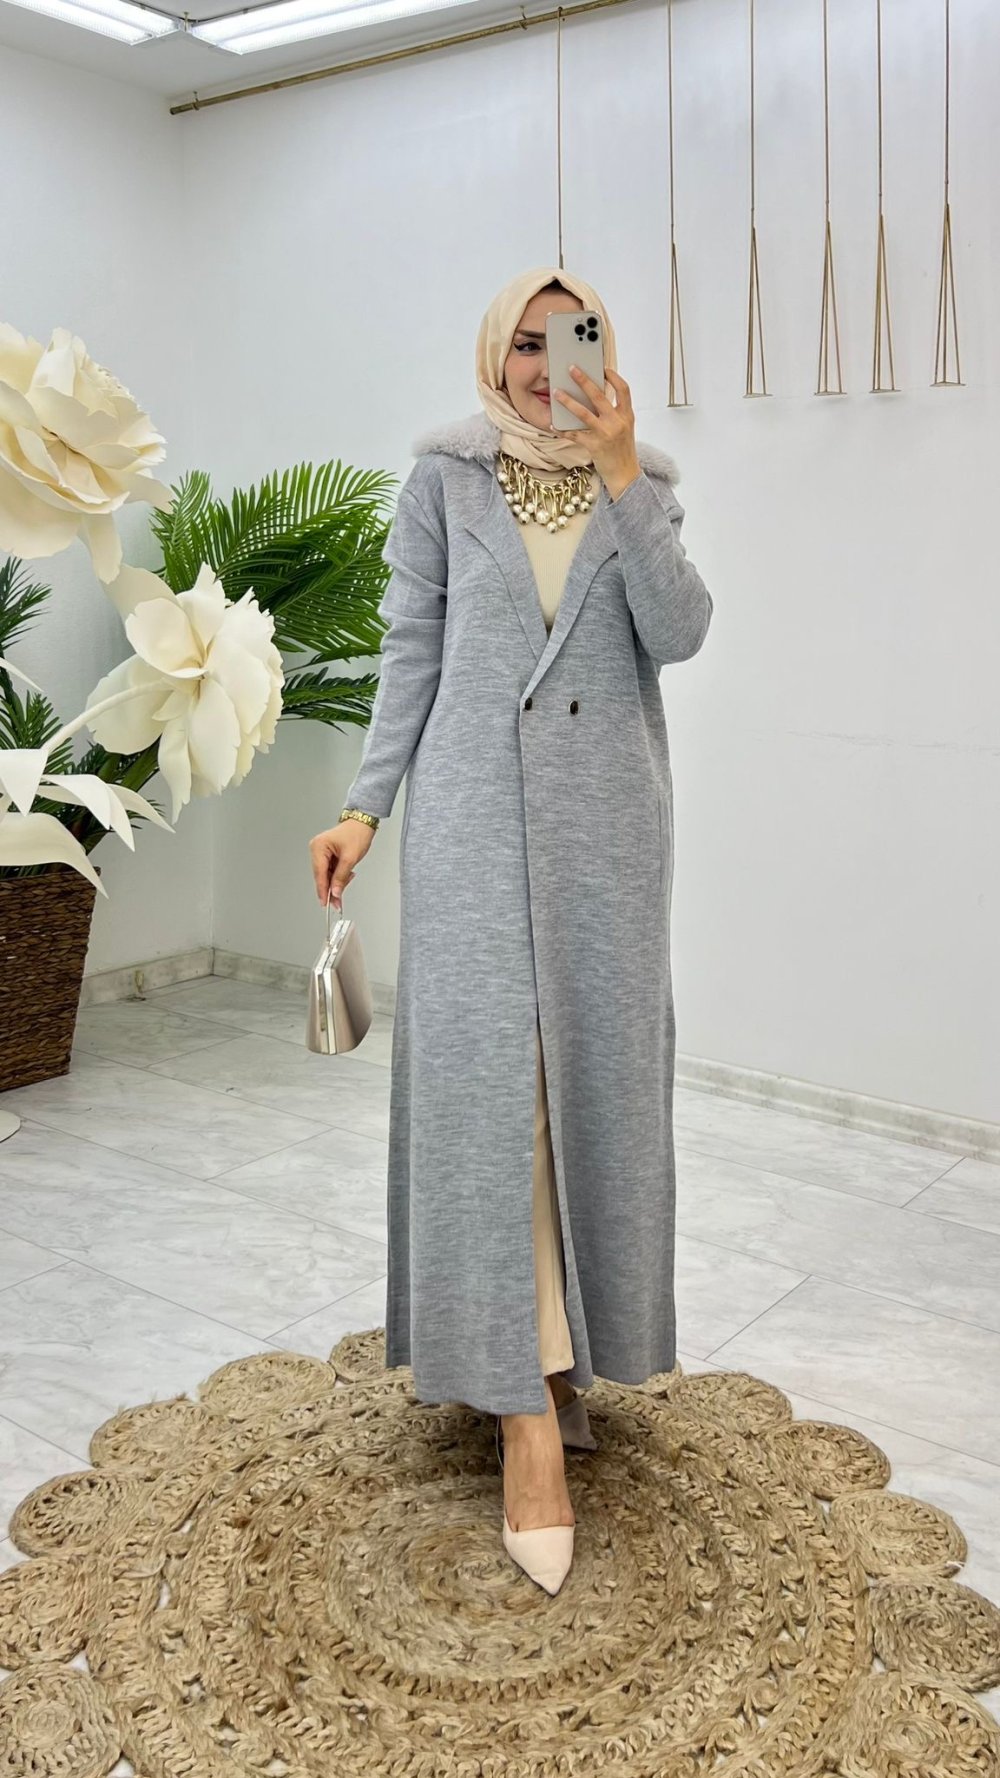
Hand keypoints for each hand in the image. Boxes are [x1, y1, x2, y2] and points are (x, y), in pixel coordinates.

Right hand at [308, 819, 373, 906]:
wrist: (363, 824)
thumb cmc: (357, 833)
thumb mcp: (350, 858)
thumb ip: (341, 877)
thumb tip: (335, 892)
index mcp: (319, 847)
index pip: (319, 873)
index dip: (323, 890)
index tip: (325, 902)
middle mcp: (317, 849)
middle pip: (322, 875)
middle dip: (331, 888)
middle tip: (338, 902)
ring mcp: (321, 851)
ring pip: (326, 874)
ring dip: (336, 881)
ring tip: (348, 880)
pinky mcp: (327, 854)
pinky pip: (330, 870)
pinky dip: (338, 875)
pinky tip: (347, 875)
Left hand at [549, 365, 641, 499]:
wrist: (625, 475)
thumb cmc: (623, 451)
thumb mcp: (625, 428)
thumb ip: (614, 413)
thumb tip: (595, 397)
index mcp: (627, 415)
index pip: (623, 389)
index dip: (613, 376)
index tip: (602, 368)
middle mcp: (617, 422)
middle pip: (599, 395)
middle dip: (583, 380)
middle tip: (571, 369)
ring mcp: (606, 434)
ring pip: (583, 413)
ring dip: (568, 401)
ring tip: (556, 393)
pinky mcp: (594, 446)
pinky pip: (574, 435)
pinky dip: (562, 430)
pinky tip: (552, 425)